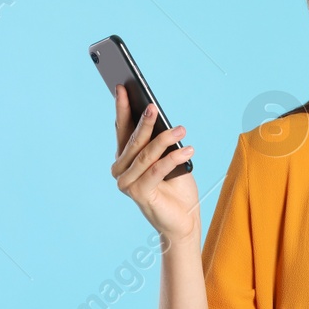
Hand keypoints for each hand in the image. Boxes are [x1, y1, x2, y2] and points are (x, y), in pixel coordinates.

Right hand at [111, 85, 199, 245]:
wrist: (183, 221)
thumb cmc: (176, 188)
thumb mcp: (169, 159)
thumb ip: (160, 143)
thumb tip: (158, 117)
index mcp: (125, 159)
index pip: (122, 129)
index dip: (122, 109)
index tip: (123, 87)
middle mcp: (121, 171)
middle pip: (133, 140)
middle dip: (144, 121)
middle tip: (153, 105)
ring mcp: (127, 183)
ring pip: (145, 155)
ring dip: (164, 139)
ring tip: (181, 129)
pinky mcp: (139, 193)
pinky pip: (156, 170)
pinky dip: (173, 158)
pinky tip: (188, 149)